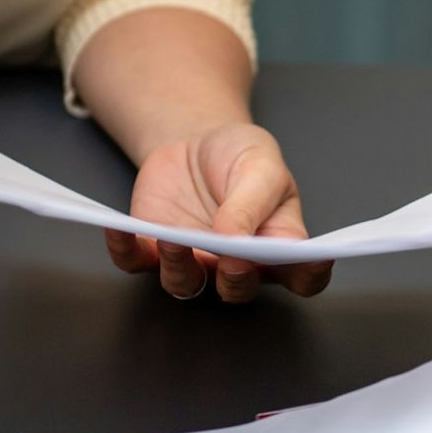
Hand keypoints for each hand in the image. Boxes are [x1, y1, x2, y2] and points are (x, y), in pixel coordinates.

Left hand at [105, 122, 331, 302]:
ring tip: (175, 240)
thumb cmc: (240, 157)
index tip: (312, 261)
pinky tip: (118, 229)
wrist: (196, 142)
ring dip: (180, 268)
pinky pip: (135, 262)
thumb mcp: (259, 165)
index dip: (309, 274)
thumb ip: (252, 204)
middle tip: (234, 259)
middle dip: (236, 279)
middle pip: (240, 290)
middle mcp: (238, 265)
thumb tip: (236, 241)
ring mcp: (195, 261)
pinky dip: (123, 249)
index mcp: (278, 246)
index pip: (304, 275)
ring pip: (186, 285)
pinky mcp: (153, 250)